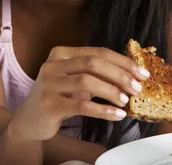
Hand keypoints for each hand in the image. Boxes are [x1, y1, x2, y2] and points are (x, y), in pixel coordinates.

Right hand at [9, 46, 149, 141]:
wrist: (29, 120)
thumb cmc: (59, 97)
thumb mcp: (74, 80)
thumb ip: (96, 73)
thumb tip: (131, 76)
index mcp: (62, 53)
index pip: (98, 52)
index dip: (122, 62)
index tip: (141, 73)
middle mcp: (53, 65)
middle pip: (93, 63)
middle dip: (120, 75)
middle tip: (136, 88)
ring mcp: (48, 84)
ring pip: (87, 82)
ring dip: (111, 91)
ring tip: (125, 101)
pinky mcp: (49, 104)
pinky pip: (81, 106)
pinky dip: (103, 110)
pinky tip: (116, 115)